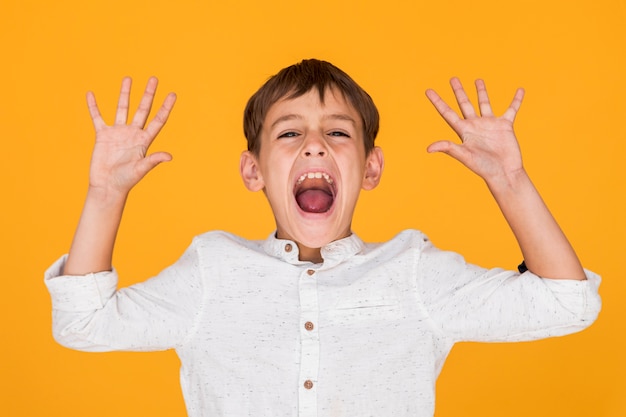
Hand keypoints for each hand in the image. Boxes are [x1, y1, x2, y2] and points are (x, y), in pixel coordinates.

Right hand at [87, 77, 175, 196]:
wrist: (107, 187)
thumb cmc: (126, 181)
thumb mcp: (141, 169)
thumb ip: (153, 160)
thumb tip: (169, 156)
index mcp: (144, 140)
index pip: (158, 120)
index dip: (165, 107)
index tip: (173, 94)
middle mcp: (133, 133)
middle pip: (142, 109)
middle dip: (148, 94)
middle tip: (154, 79)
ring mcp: (118, 133)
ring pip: (122, 108)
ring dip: (125, 94)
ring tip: (128, 78)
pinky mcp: (103, 136)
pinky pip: (97, 117)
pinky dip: (93, 106)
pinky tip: (90, 94)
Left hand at [425, 78, 524, 182]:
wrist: (504, 173)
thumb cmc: (483, 167)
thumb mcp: (464, 156)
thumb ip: (448, 148)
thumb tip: (428, 148)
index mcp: (463, 131)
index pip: (447, 112)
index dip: (438, 101)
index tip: (428, 90)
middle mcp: (475, 125)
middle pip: (464, 104)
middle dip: (459, 91)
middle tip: (453, 78)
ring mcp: (490, 125)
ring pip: (484, 103)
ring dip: (481, 92)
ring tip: (478, 80)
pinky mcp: (505, 126)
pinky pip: (511, 109)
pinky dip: (516, 100)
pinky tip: (520, 90)